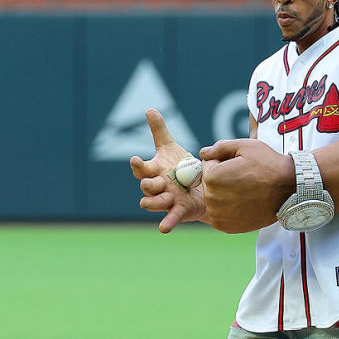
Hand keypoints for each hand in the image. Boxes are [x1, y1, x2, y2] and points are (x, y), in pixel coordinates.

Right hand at [131, 109, 205, 233]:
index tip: (136, 160)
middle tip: (157, 181)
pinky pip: (171, 218)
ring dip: (155, 202)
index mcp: (154, 171)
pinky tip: (163, 229)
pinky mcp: (179, 211)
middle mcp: (157, 187)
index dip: (138, 165)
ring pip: (154, 203)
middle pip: (146, 187)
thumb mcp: (170, 147)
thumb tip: (149, 109)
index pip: (141, 169)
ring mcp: (167, 200)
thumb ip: (158, 130)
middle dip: (149, 184)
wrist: (202, 185)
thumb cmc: (181, 166)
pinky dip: (166, 223)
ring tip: (165, 197)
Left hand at [197, 139, 294, 233]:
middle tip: (244, 178)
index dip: (222, 162)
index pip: (207, 165)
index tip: (240, 165)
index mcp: (213, 177)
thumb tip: (203, 152)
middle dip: (221, 179)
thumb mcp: (245, 146)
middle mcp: (211, 198)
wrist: (289, 189)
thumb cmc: (268, 165)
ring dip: (224, 194)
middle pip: (208, 184)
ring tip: (245, 190)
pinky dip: (228, 208)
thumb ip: (220, 147)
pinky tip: (244, 203)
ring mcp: (218, 215)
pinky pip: (219, 214)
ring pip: (213, 199)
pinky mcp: (226, 226)